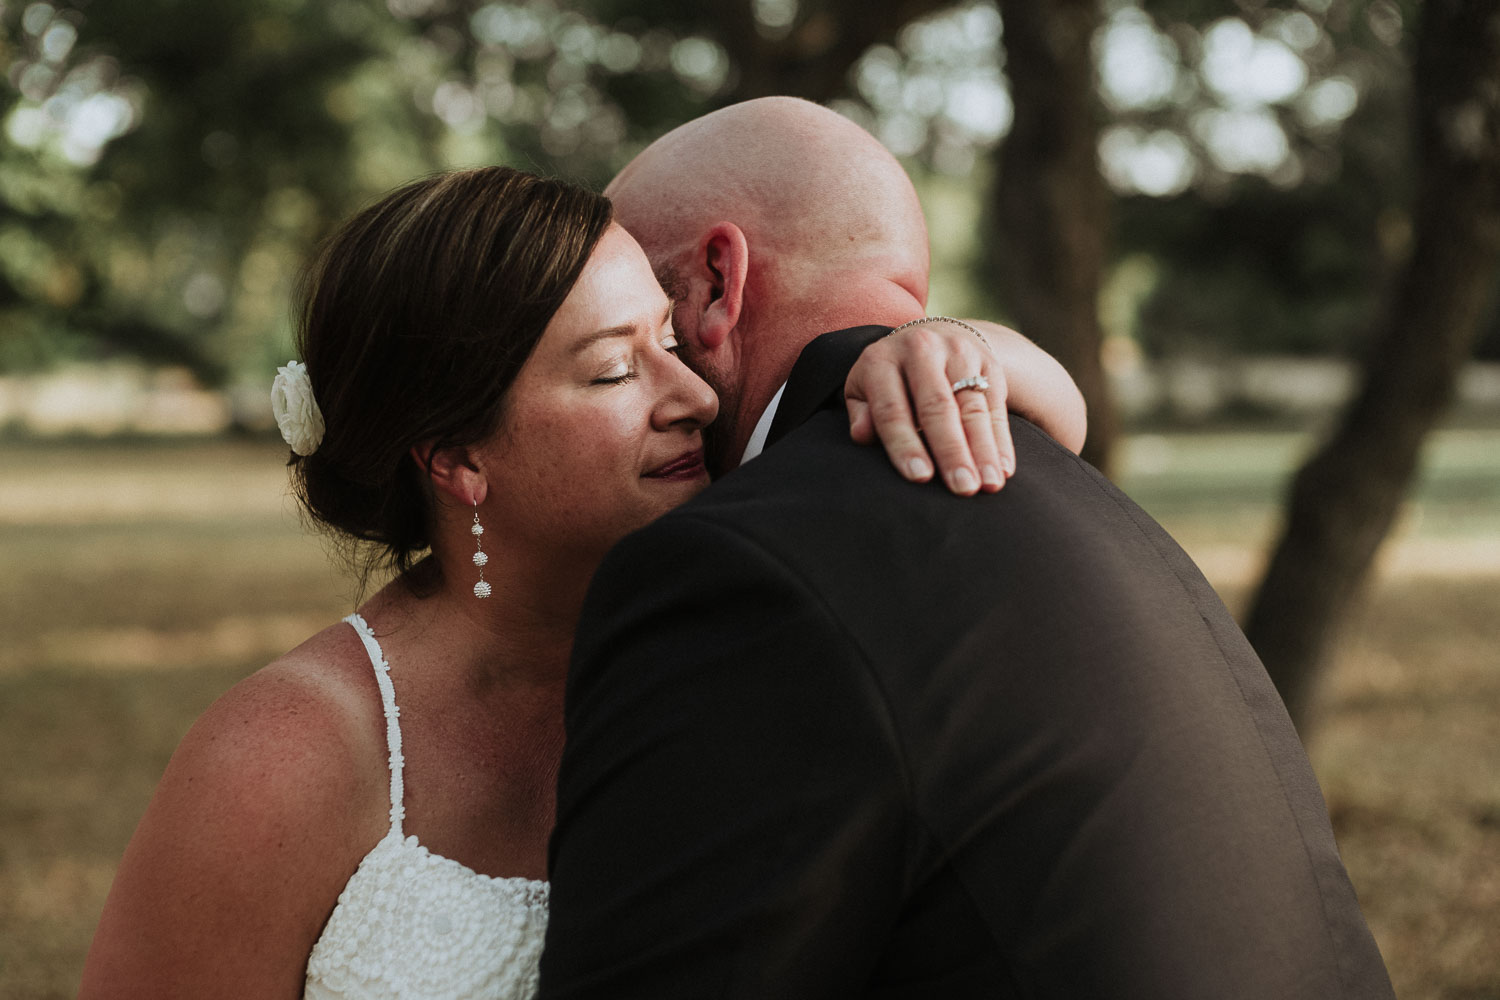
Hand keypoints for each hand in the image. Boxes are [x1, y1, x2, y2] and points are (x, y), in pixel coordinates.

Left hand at [845, 320, 1015, 495]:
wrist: (932, 336)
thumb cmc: (890, 379)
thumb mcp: (864, 390)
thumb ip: (863, 414)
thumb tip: (862, 436)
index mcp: (882, 360)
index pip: (892, 408)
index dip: (905, 443)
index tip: (919, 476)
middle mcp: (921, 350)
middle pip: (938, 407)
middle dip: (951, 451)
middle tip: (962, 488)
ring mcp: (958, 353)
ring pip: (972, 408)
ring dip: (983, 450)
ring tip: (989, 485)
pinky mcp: (988, 363)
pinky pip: (996, 406)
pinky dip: (1001, 441)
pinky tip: (1003, 470)